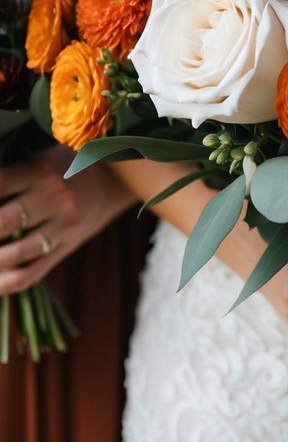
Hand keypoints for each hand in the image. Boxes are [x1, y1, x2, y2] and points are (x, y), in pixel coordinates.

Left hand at [0, 148, 133, 293]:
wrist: (121, 179)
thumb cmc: (70, 162)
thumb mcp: (42, 157)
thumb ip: (10, 174)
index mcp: (42, 170)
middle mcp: (53, 198)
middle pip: (2, 223)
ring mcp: (63, 227)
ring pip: (15, 254)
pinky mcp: (69, 247)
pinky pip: (32, 273)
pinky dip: (4, 284)